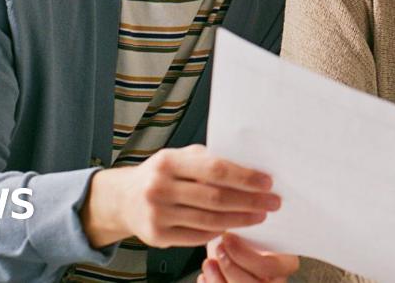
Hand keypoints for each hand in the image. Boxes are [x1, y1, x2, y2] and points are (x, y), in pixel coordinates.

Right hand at [80, 144, 281, 248]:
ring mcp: (158, 214)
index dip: (245, 177)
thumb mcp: (178, 158)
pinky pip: (197, 236)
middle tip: (272, 202)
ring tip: (259, 216)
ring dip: (240, 220)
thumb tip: (248, 167)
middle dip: (250, 201)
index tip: (266, 182)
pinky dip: (218, 232)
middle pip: (216, 198)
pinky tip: (232, 226)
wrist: (122, 199)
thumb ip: (207, 160)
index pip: (215, 169)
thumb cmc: (159, 174)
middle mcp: (160, 187)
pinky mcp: (157, 236)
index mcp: (168, 161)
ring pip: (209, 220)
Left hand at [198, 233, 299, 282]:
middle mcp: (276, 282)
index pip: (267, 266)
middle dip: (230, 269)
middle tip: (218, 249)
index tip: (226, 237)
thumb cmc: (247, 235)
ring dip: (219, 280)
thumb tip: (235, 219)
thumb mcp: (253, 229)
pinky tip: (205, 276)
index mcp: (286, 263)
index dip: (243, 255)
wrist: (236, 246)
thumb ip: (248, 229)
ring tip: (208, 264)